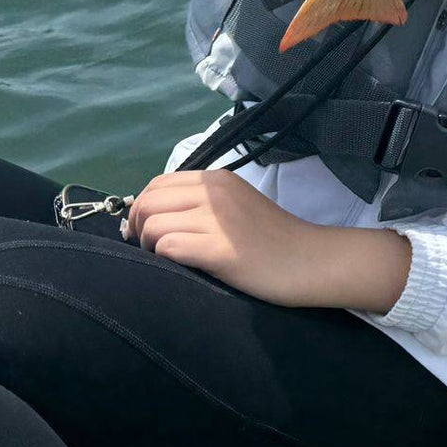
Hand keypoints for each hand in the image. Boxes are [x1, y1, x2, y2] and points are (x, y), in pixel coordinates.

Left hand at [127, 169, 323, 305]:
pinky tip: (179, 267)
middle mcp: (213, 192)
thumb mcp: (237, 205)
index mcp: (217, 179)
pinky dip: (162, 258)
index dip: (142, 208)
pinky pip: (167, 246)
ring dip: (149, 246)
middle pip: (148, 202)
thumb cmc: (273, 239)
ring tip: (165, 259)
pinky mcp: (218, 249)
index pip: (158, 183)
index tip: (146, 231)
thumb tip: (156, 215)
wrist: (309, 260)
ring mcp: (216, 219)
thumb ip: (202, 202)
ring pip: (152, 224)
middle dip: (137, 228)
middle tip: (149, 249)